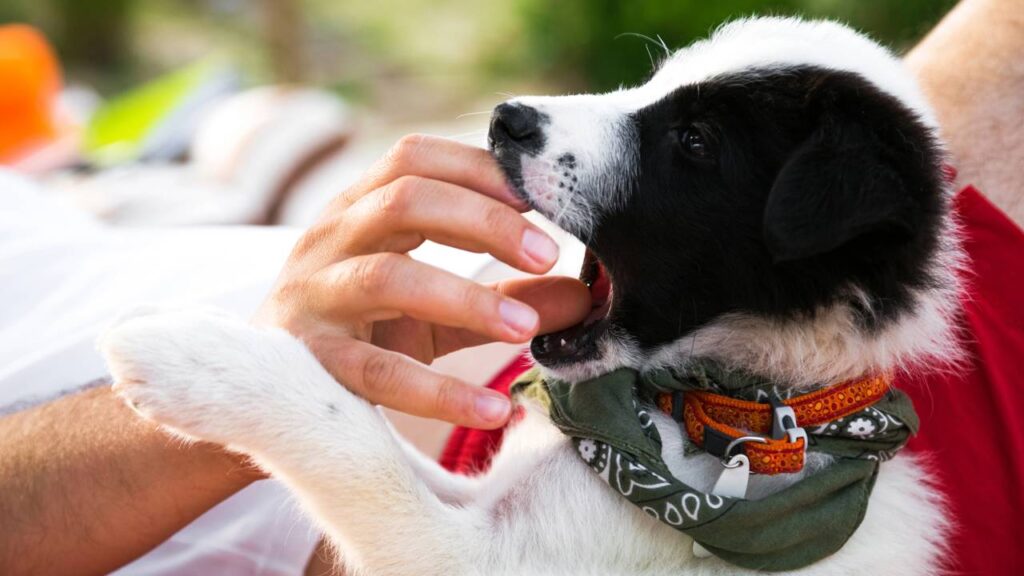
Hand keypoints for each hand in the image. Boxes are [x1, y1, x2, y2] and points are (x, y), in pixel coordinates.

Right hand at [253, 135, 589, 428]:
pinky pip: (376, 372)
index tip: (544, 200)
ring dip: (467, 295)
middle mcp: (329, 239)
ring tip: (526, 331)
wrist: (265, 392)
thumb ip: (505, 296)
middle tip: (548, 252)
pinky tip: (494, 409)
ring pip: (388, 277)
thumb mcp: (439, 309)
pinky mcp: (307, 363)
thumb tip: (585, 293)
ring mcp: (313, 298)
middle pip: (405, 198)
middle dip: (485, 221)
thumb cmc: (365, 333)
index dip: (481, 170)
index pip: (415, 159)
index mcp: (359, 211)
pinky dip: (440, 392)